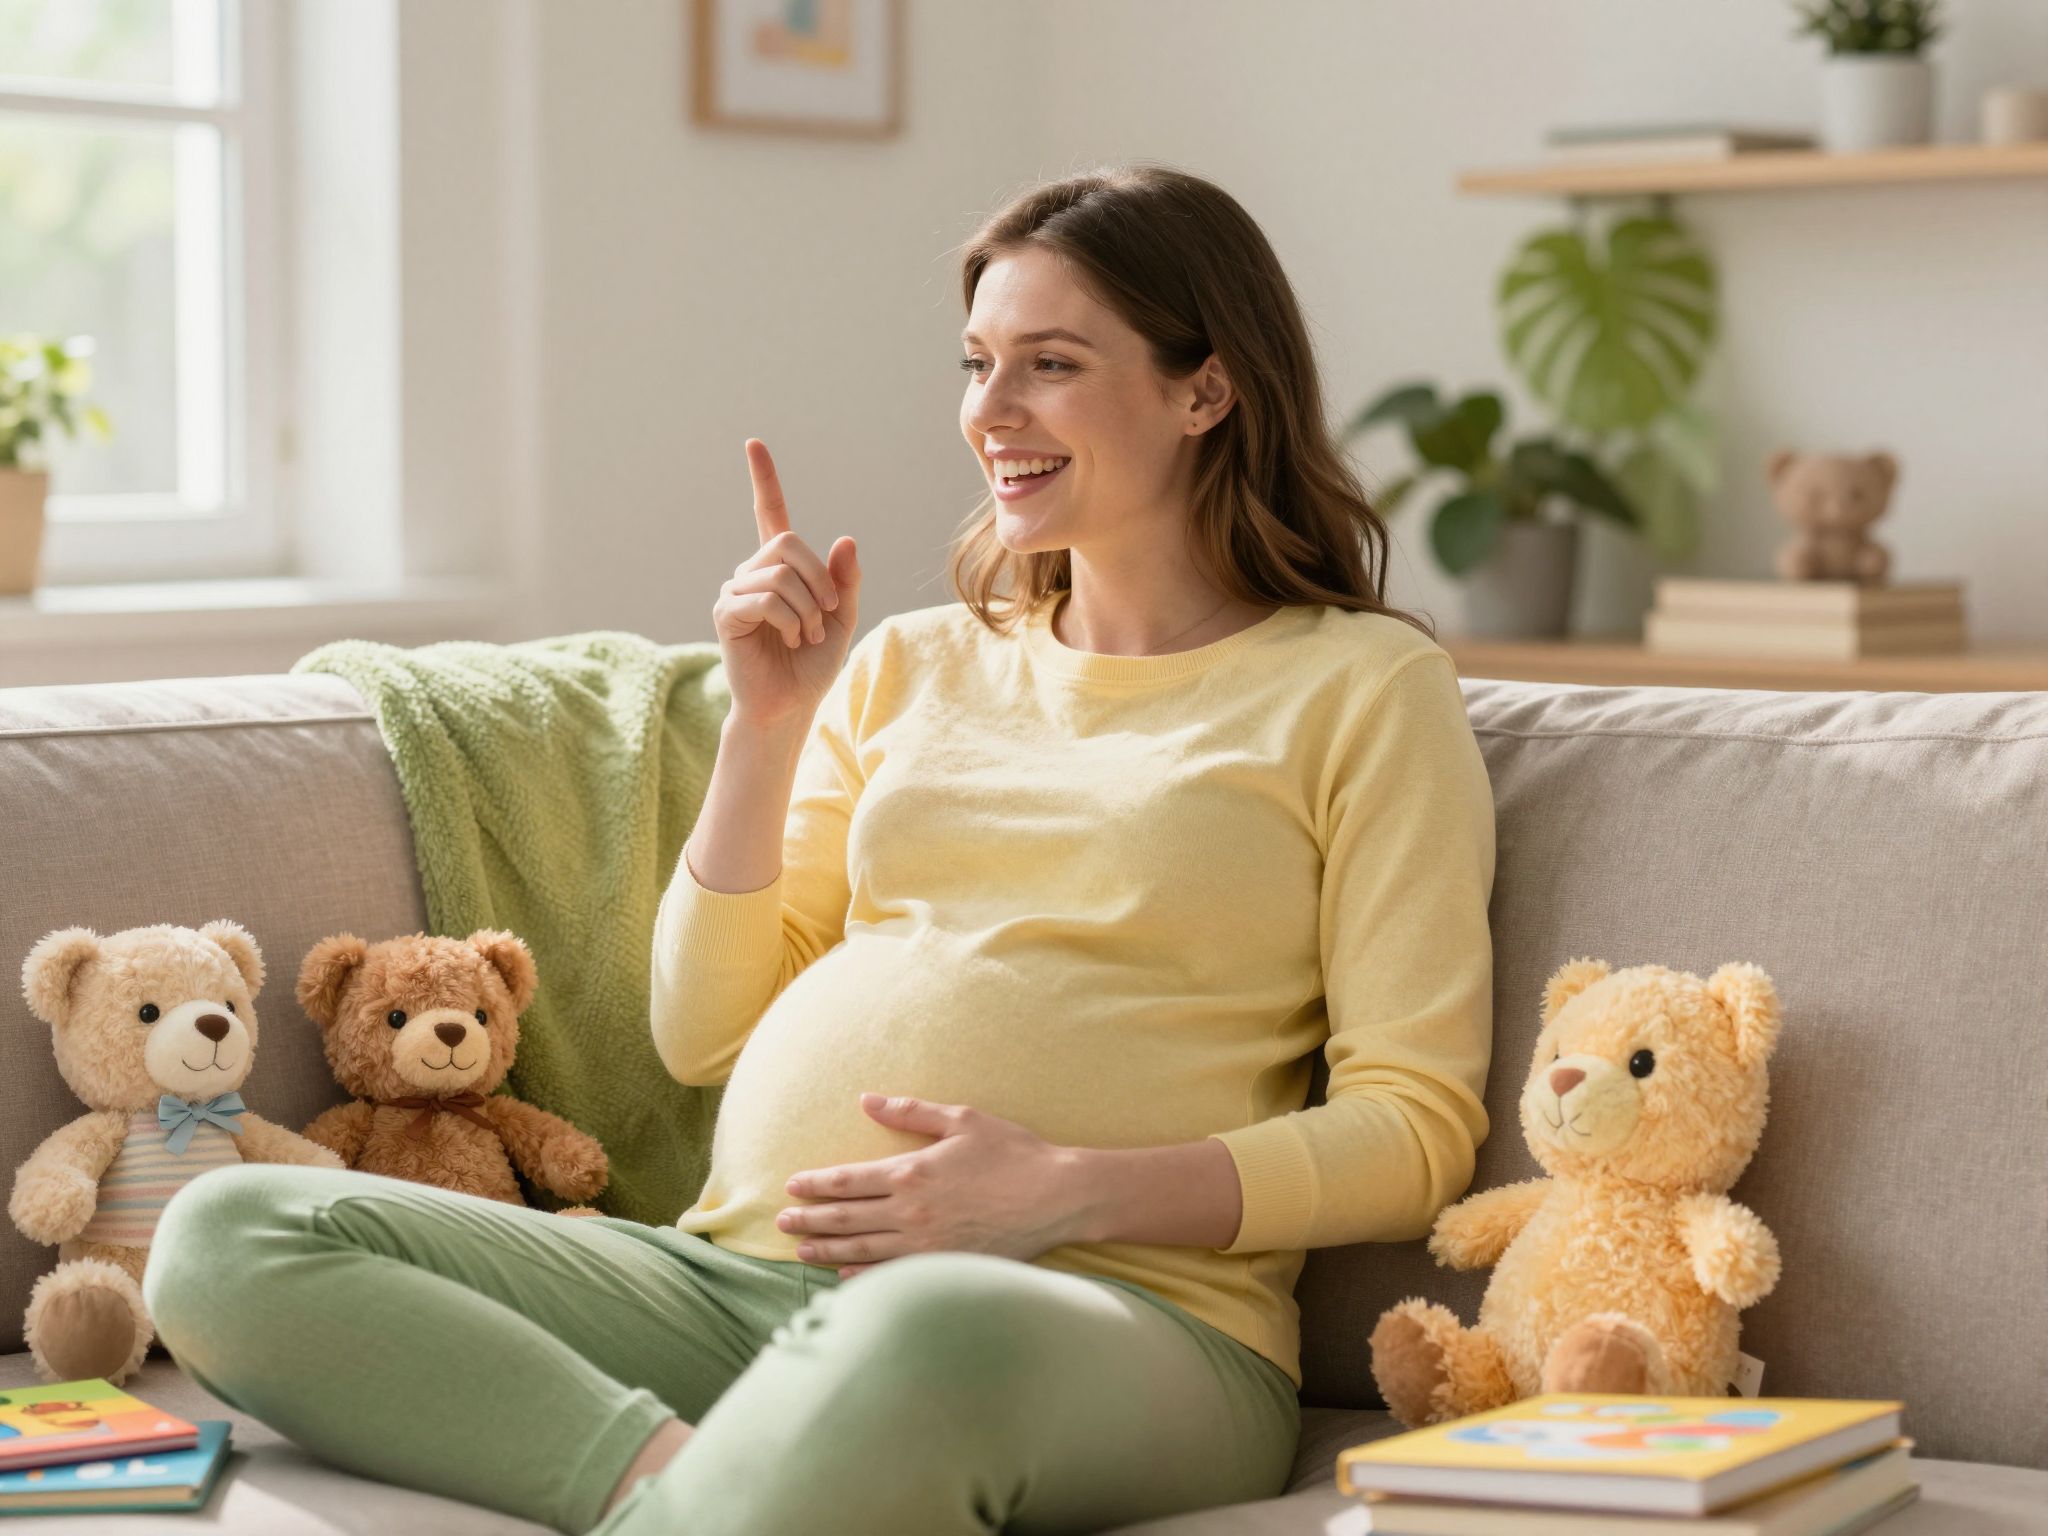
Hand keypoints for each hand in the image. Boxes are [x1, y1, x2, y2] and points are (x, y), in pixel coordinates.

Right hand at [714, 438, 860, 729]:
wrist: (790, 705)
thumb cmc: (812, 665)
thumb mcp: (842, 619)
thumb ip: (845, 581)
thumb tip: (845, 539)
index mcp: (781, 569)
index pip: (769, 514)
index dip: (764, 480)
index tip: (754, 444)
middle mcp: (753, 573)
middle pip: (789, 543)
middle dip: (819, 580)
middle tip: (825, 616)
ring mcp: (736, 591)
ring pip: (781, 574)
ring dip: (808, 609)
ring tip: (807, 636)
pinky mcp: (727, 613)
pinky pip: (766, 598)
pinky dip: (790, 620)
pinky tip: (790, 639)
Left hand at [778, 1094, 1084, 1278]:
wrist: (1056, 1197)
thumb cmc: (1012, 1153)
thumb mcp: (962, 1119)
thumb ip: (911, 1112)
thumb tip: (867, 1100)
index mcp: (912, 1173)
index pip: (847, 1181)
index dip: (815, 1185)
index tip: (791, 1187)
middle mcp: (911, 1213)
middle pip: (845, 1219)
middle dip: (809, 1222)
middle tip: (782, 1224)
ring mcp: (926, 1245)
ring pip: (862, 1251)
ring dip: (827, 1251)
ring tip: (801, 1253)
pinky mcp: (943, 1265)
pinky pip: (891, 1274)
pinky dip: (863, 1276)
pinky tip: (845, 1277)